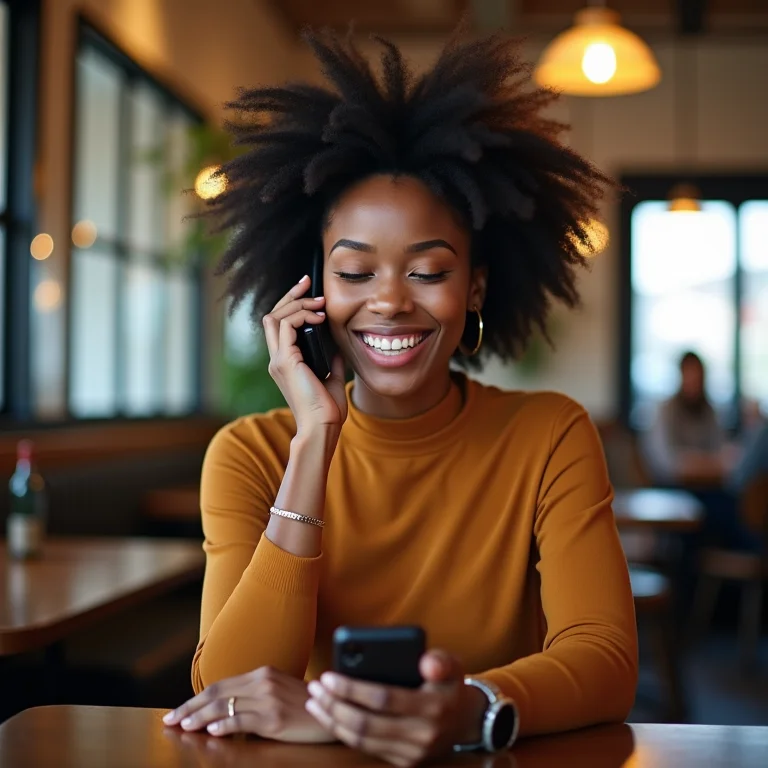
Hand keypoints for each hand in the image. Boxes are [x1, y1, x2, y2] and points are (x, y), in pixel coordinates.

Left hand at [162, 666, 336, 743]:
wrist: (334, 710)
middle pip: (217, 693)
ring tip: (183, 727)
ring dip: (199, 719)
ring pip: (225, 707)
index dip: (196, 699)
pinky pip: (243, 721)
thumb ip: (254, 694)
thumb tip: (223, 710)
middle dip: (190, 708)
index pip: (221, 685)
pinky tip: (212, 731)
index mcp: (262, 673)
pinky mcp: (275, 718)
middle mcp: (263, 682)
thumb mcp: (278, 691)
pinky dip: (225, 726)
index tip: (178, 711)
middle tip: (170, 721)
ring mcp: (269, 700)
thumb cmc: (305, 705)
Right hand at [262, 274, 347, 432]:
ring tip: (319, 303)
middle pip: (272, 315)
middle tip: (308, 283)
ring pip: (276, 316)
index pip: (280, 325)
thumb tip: (338, 349)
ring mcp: (279, 360)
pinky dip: (302, 316)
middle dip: (290, 295)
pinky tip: (319, 317)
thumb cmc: (327, 410)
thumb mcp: (332, 378)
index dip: (292, 305)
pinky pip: (286, 326)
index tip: (310, 292)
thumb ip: (331, 362)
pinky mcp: (285, 360)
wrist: (323, 426)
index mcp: (286, 362)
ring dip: (298, 304)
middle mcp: (277, 359)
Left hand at [305, 650, 487, 766]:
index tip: (329, 676)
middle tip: (315, 688)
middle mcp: (421, 735)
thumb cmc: (450, 685)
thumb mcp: (452, 665)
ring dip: (333, 721)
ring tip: (315, 701)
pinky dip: (343, 733)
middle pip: (366, 724)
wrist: (466, 721)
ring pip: (362, 741)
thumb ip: (440, 661)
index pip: (383, 699)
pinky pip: (367, 749)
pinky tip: (330, 717)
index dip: (352, 688)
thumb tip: (426, 662)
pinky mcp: (403, 762)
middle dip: (335, 705)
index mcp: (432, 707)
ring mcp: (411, 753)